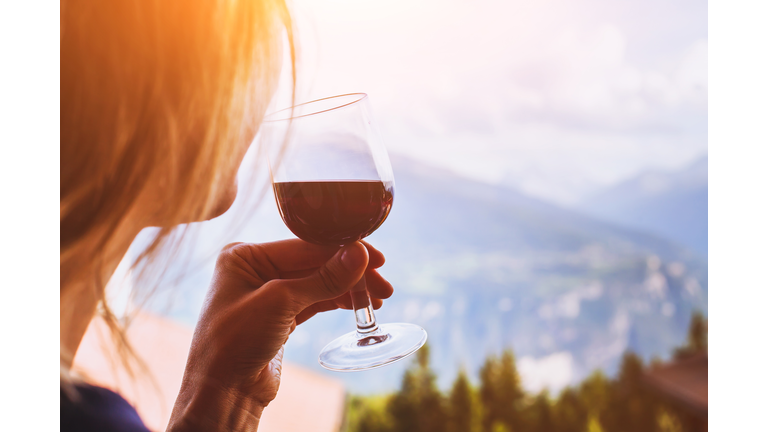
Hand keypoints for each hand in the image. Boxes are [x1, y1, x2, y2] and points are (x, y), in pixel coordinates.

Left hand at [167, 239, 392, 431]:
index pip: (305, 245)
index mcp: (245, 255)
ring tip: (379, 298)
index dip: (343, 250)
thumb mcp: (280, 303)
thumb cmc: (234, 343)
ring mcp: (268, 291)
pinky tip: (358, 304)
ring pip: (319, 281)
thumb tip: (360, 253)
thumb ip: (323, 278)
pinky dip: (338, 300)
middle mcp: (256, 268)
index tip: (376, 257)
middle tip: (383, 285)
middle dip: (351, 272)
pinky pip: (316, 299)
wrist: (222, 392)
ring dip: (348, 288)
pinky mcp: (280, 314)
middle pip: (315, 262)